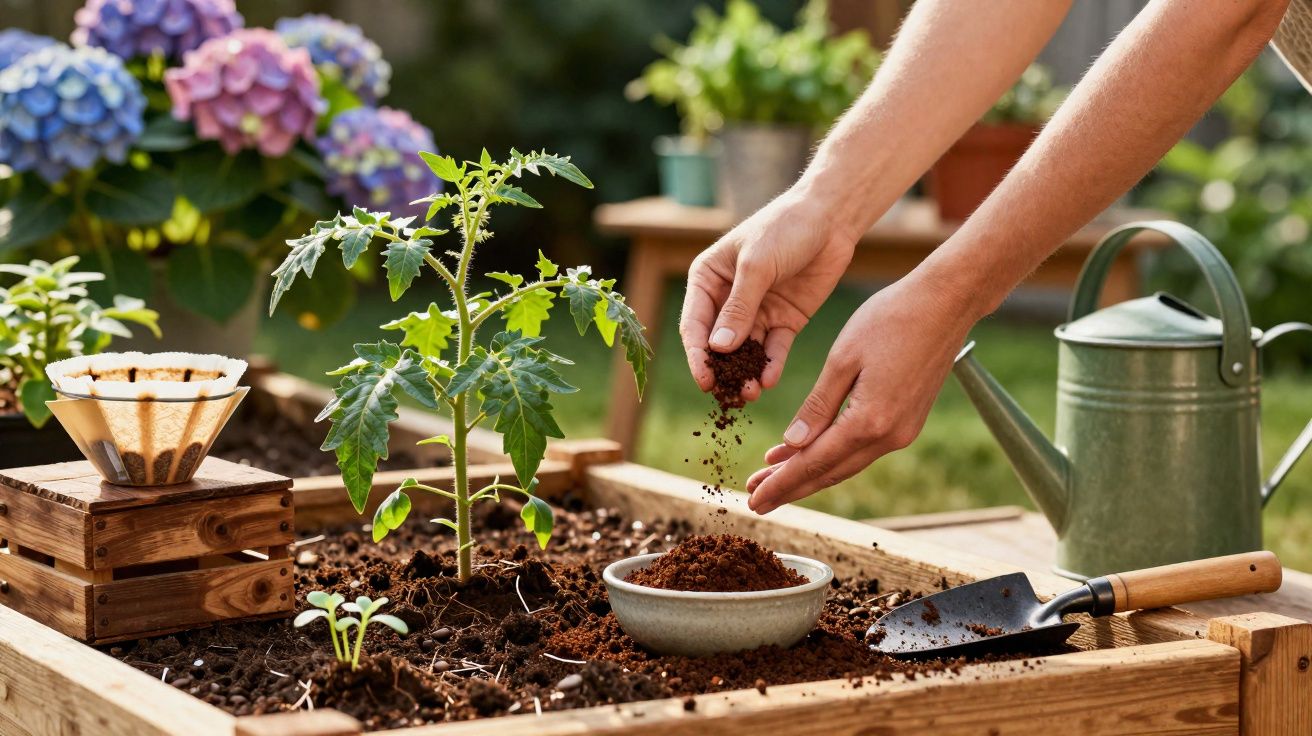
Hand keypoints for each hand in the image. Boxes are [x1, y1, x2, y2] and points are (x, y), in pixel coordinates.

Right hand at [680, 187, 858, 399]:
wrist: (831, 218)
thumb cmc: (785, 228)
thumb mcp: (758, 265)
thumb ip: (739, 308)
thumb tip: (719, 348)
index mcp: (708, 280)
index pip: (695, 324)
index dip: (697, 354)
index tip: (704, 380)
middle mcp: (727, 299)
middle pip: (718, 345)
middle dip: (722, 371)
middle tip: (729, 396)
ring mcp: (756, 312)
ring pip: (745, 353)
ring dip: (745, 374)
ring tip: (751, 393)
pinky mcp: (783, 321)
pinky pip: (773, 350)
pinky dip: (770, 366)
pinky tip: (769, 380)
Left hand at [744, 272, 976, 513]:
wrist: (947, 302)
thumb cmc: (892, 319)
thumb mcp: (843, 359)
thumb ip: (817, 406)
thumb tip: (792, 446)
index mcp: (869, 422)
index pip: (814, 463)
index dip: (781, 484)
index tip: (754, 500)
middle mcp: (889, 436)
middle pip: (829, 472)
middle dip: (790, 486)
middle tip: (755, 499)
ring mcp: (902, 432)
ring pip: (845, 463)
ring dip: (808, 472)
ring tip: (771, 476)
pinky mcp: (907, 421)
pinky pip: (860, 447)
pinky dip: (831, 453)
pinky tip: (805, 450)